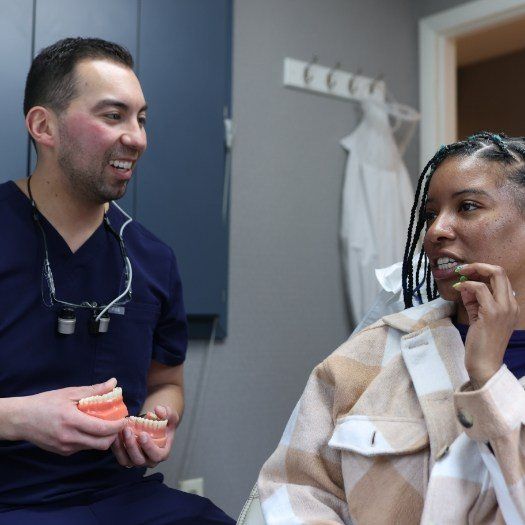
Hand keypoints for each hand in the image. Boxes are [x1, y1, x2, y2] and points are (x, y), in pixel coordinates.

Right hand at [13, 378, 125, 454]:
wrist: (21, 419)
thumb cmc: (45, 403)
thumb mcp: (69, 393)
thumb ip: (93, 390)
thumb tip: (113, 383)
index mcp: (72, 421)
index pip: (102, 430)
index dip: (117, 426)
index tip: (125, 419)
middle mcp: (69, 438)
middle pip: (102, 444)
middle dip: (114, 435)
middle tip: (117, 423)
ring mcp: (66, 448)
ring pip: (93, 447)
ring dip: (103, 438)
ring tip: (105, 424)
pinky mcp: (63, 452)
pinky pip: (83, 447)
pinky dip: (91, 440)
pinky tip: (90, 428)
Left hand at [111, 405, 178, 468]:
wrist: (154, 426)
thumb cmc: (164, 423)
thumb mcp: (171, 417)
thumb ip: (168, 413)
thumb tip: (158, 410)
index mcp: (162, 453)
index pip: (156, 455)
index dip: (149, 447)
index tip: (142, 434)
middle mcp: (149, 461)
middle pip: (139, 460)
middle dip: (132, 445)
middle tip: (128, 430)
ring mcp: (137, 461)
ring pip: (127, 460)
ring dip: (122, 447)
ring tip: (120, 431)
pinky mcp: (127, 459)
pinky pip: (120, 457)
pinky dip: (116, 447)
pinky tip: (115, 435)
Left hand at [454, 263, 518, 386]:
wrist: (485, 363)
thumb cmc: (480, 342)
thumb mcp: (478, 316)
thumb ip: (473, 300)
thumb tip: (465, 285)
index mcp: (510, 305)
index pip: (501, 278)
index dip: (482, 272)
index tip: (467, 274)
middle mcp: (511, 304)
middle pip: (500, 271)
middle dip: (479, 265)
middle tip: (462, 269)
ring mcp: (504, 308)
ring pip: (495, 274)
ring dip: (472, 272)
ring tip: (458, 280)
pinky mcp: (492, 312)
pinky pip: (480, 288)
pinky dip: (467, 284)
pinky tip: (458, 289)